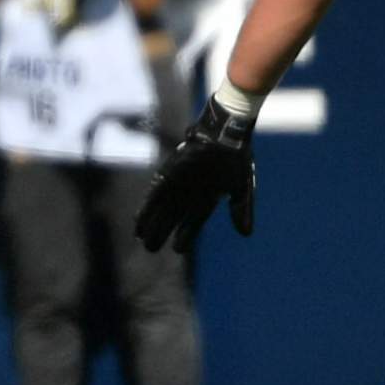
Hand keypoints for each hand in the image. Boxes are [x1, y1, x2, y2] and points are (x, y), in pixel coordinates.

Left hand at [135, 97, 256, 253]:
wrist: (225, 135)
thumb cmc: (236, 159)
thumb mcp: (243, 187)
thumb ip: (241, 209)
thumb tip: (246, 234)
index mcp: (207, 199)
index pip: (193, 222)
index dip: (185, 236)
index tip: (177, 249)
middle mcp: (189, 195)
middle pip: (172, 219)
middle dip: (162, 233)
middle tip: (150, 248)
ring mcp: (178, 185)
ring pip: (161, 210)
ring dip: (150, 224)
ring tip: (141, 238)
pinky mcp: (168, 175)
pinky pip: (154, 195)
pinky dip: (147, 209)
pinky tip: (138, 222)